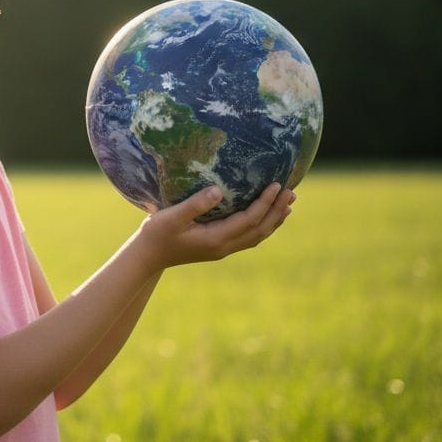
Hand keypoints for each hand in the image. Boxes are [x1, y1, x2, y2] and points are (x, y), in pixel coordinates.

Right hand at [129, 183, 294, 271]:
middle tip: (292, 192)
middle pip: (260, 229)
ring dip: (274, 220)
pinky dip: (263, 226)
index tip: (277, 185)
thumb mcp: (171, 217)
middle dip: (277, 210)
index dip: (266, 203)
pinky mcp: (219, 247)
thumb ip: (195, 204)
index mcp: (216, 238)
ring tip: (288, 204)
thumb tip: (218, 190)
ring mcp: (223, 249)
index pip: (250, 219)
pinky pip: (249, 237)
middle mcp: (224, 246)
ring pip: (257, 235)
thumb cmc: (156, 233)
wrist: (149, 256)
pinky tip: (266, 217)